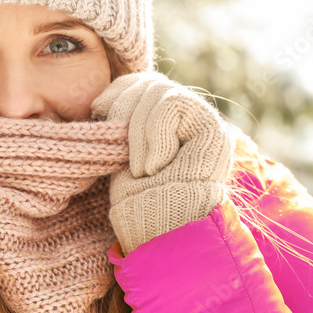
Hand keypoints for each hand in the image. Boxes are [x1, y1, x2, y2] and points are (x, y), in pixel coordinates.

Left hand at [91, 71, 233, 254]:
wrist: (162, 231)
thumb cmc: (137, 200)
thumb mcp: (121, 154)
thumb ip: (123, 124)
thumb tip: (100, 99)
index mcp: (165, 120)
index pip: (139, 82)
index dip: (116, 92)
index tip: (99, 114)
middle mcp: (187, 116)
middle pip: (148, 81)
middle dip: (123, 109)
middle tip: (120, 151)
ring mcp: (203, 120)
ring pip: (158, 91)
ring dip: (138, 130)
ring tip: (140, 169)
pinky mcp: (213, 129)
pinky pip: (172, 104)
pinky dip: (155, 134)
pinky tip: (154, 166)